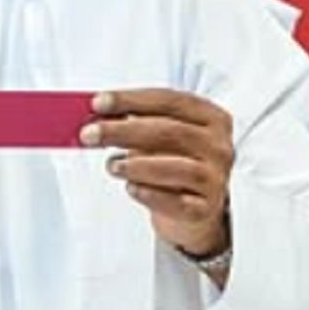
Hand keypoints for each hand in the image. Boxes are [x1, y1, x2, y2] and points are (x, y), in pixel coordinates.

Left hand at [81, 89, 233, 258]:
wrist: (194, 209)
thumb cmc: (173, 163)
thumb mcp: (157, 137)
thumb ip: (132, 122)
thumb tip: (95, 116)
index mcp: (211, 118)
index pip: (169, 101)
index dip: (131, 100)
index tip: (98, 102)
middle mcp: (218, 146)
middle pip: (170, 132)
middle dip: (123, 131)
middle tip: (90, 134)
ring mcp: (215, 179)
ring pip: (177, 168)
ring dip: (137, 165)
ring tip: (111, 165)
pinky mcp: (205, 210)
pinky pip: (177, 203)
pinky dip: (150, 194)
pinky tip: (131, 188)